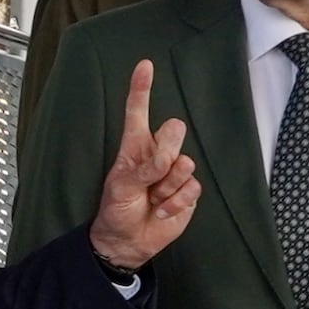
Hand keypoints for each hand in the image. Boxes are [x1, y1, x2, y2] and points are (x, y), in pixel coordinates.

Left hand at [81, 58, 203, 273]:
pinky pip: (192, 188)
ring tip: (153, 198)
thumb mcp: (121, 187)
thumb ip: (144, 169)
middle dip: (166, 152)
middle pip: (174, 132)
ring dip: (167, 186)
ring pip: (185, 164)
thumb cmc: (117, 210)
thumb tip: (170, 159)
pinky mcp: (188, 192)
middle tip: (153, 174)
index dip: (142, 89)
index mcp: (136, 147)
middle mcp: (157, 154)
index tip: (145, 65)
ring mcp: (175, 172)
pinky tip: (163, 210)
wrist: (127, 242)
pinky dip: (176, 202)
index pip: (139, 112)